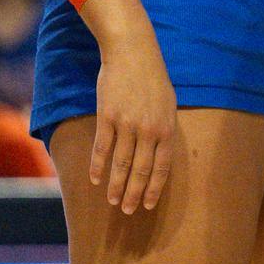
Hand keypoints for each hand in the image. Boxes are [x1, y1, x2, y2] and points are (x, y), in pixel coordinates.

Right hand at [84, 0, 175, 214]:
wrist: (133, 53)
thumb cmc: (152, 78)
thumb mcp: (168, 103)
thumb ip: (165, 129)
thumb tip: (161, 154)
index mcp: (167, 127)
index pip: (162, 167)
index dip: (155, 188)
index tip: (149, 205)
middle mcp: (149, 129)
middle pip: (141, 170)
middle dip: (135, 194)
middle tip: (128, 211)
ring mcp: (127, 123)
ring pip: (121, 163)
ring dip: (115, 185)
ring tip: (112, 201)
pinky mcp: (107, 117)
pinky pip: (102, 148)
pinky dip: (97, 166)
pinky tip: (94, 180)